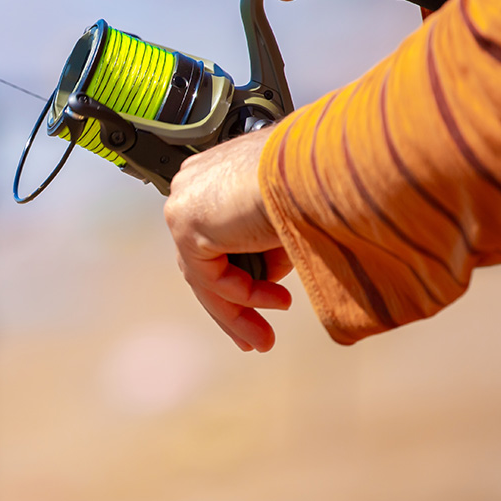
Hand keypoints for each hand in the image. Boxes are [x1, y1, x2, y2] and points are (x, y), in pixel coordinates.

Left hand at [164, 129, 294, 351]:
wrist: (313, 162)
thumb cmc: (315, 176)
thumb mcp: (290, 216)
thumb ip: (270, 240)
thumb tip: (270, 270)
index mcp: (218, 175)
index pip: (217, 238)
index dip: (240, 278)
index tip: (266, 306)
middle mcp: (196, 185)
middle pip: (206, 260)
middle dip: (234, 305)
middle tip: (255, 338)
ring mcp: (186, 201)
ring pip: (204, 273)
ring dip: (238, 311)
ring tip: (264, 338)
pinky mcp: (186, 220)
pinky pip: (208, 275)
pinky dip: (242, 294)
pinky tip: (274, 300)